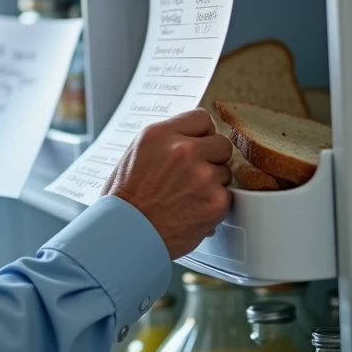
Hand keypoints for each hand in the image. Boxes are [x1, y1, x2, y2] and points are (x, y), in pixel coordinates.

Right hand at [102, 109, 232, 258]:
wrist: (126, 234)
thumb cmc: (125, 200)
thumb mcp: (135, 154)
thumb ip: (165, 141)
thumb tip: (187, 137)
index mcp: (160, 135)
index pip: (201, 117)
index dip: (201, 133)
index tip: (199, 142)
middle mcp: (183, 150)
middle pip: (221, 143)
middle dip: (212, 157)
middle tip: (196, 172)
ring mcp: (202, 175)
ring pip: (225, 171)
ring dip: (213, 182)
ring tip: (188, 195)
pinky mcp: (216, 201)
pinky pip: (227, 195)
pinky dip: (213, 204)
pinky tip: (193, 208)